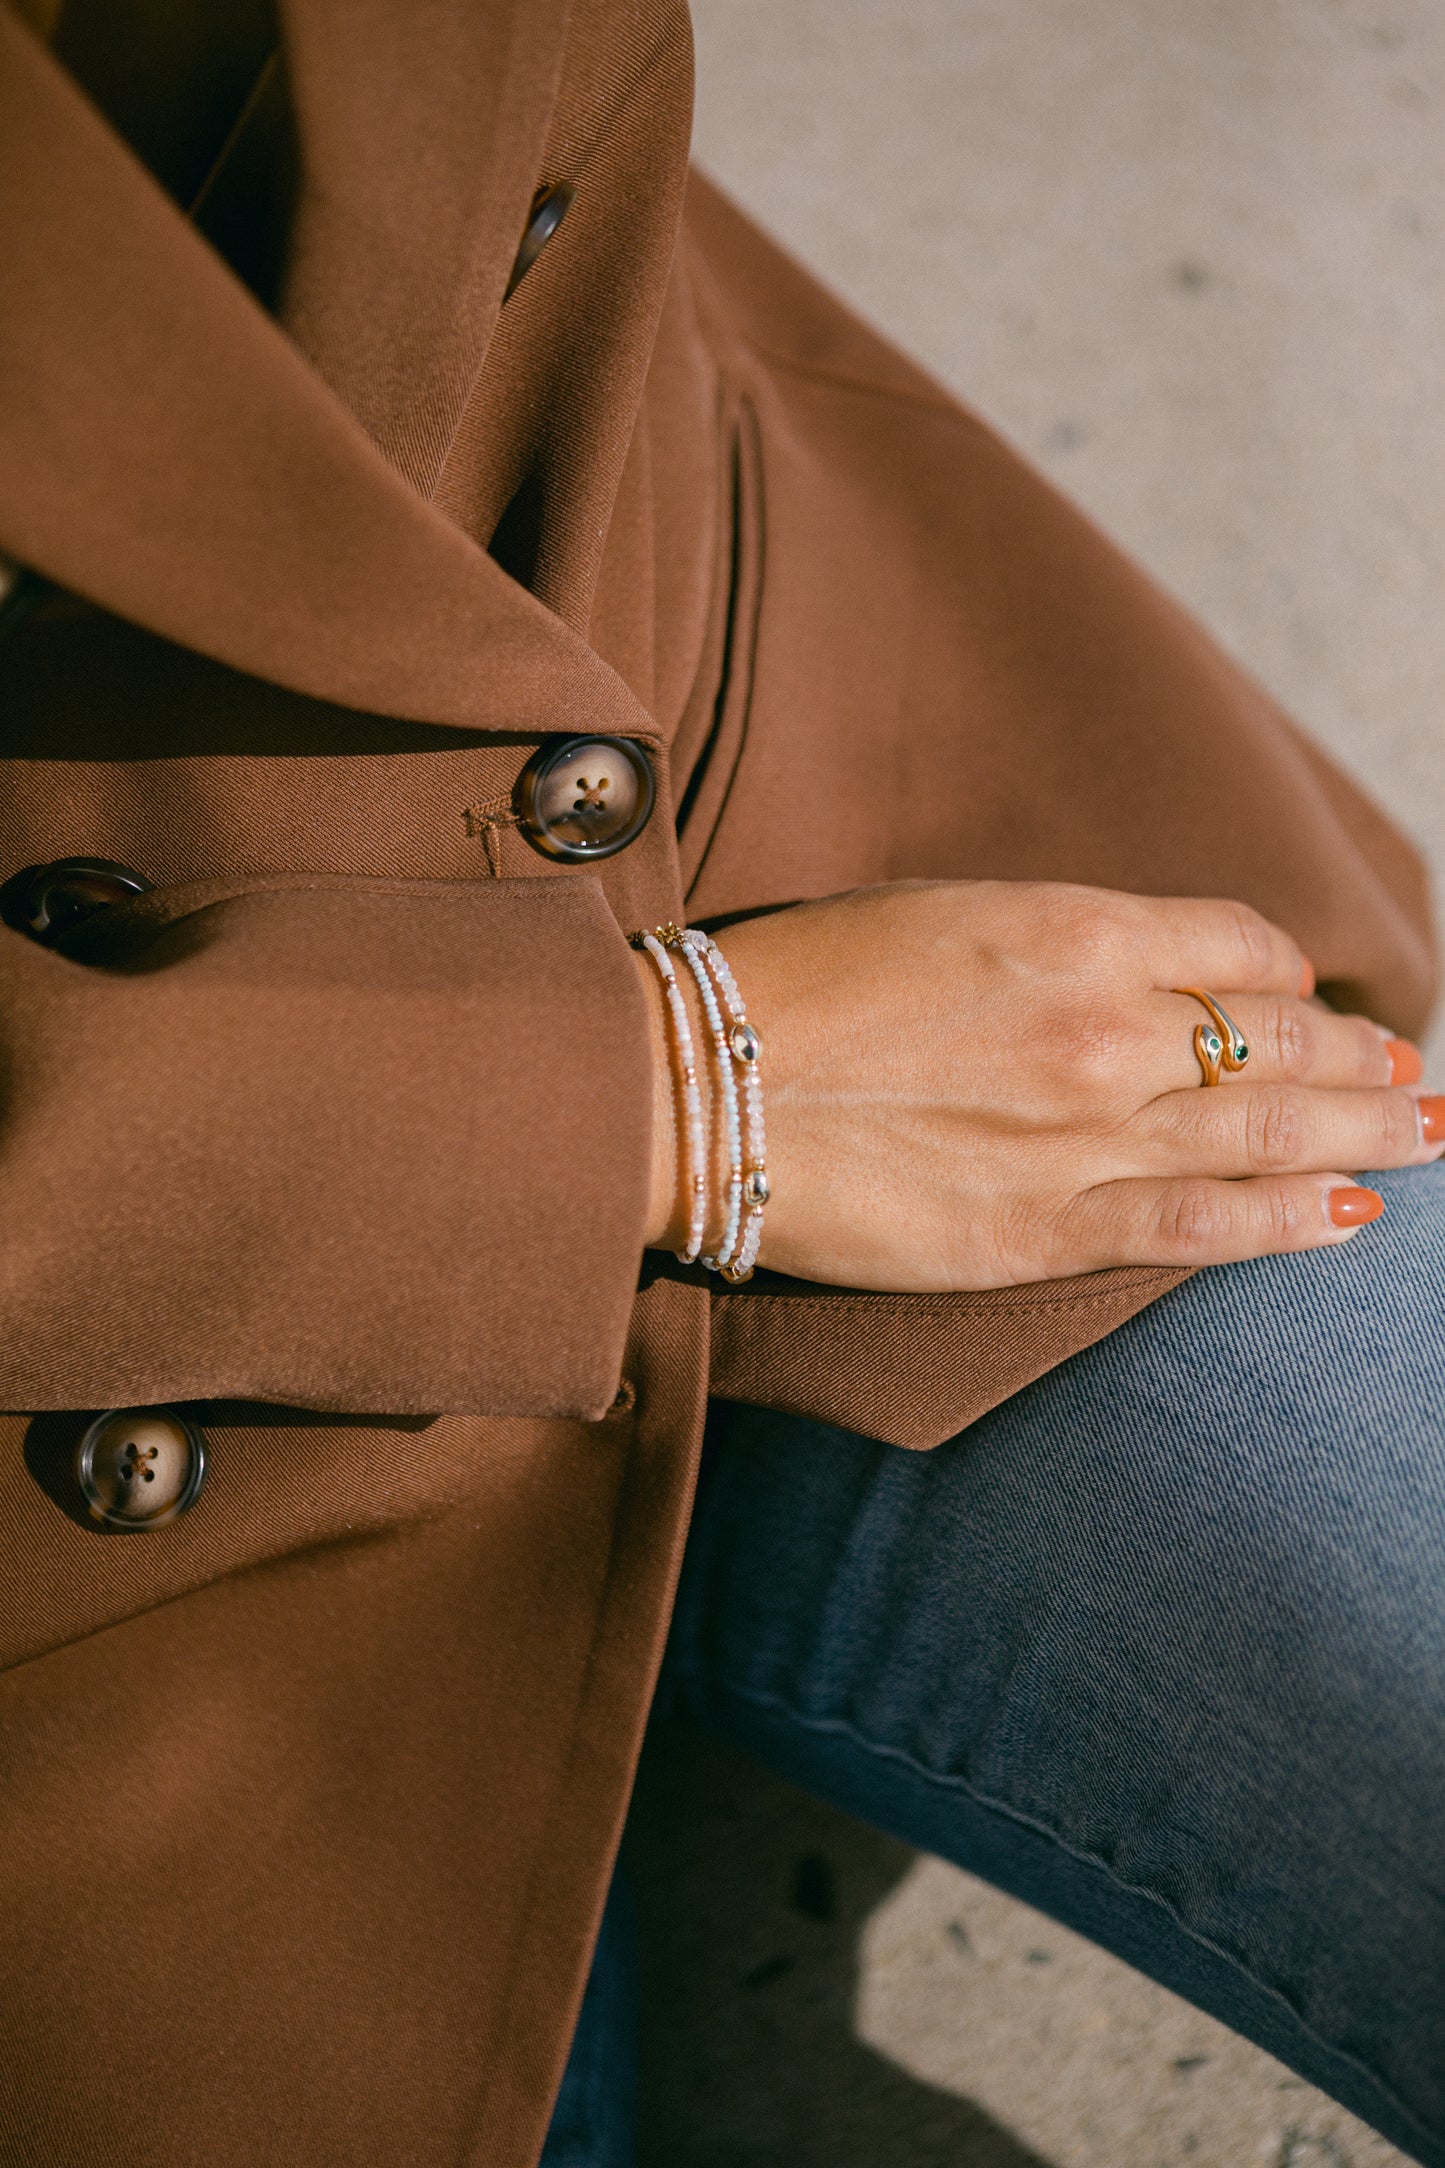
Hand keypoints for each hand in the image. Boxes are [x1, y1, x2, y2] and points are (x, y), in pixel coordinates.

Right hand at [636, 882, 1437, 1289]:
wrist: (695, 1088)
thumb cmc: (798, 983)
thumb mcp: (941, 912)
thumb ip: (1059, 938)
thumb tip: (1141, 965)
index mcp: (1076, 928)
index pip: (1240, 946)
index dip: (1288, 974)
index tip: (1302, 998)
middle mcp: (1106, 1027)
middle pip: (1282, 1038)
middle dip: (1359, 1058)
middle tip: (1409, 1075)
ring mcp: (1085, 1136)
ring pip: (1271, 1130)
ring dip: (1367, 1133)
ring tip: (1425, 1136)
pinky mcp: (1046, 1232)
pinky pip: (1204, 1226)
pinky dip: (1292, 1221)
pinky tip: (1352, 1217)